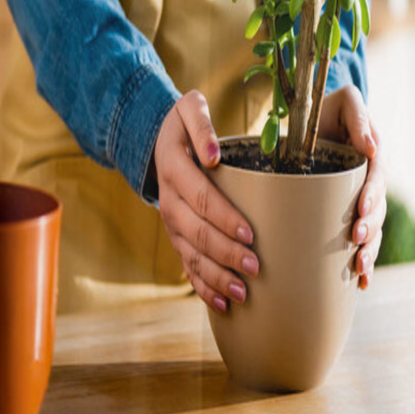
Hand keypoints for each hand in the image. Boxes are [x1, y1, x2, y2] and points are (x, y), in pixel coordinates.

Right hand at [153, 90, 258, 313]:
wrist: (159, 142)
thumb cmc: (185, 124)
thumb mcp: (188, 108)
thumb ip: (201, 124)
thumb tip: (213, 153)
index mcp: (174, 168)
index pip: (201, 197)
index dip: (225, 217)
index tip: (250, 233)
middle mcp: (169, 200)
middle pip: (197, 232)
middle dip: (226, 253)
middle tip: (255, 267)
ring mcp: (171, 223)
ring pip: (191, 255)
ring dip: (216, 276)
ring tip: (242, 293)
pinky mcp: (177, 237)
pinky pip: (187, 266)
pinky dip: (203, 287)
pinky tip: (222, 305)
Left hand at [318, 86, 386, 289]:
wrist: (315, 119)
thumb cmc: (328, 109)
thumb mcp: (344, 102)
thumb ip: (358, 117)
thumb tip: (372, 146)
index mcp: (371, 157)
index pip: (376, 179)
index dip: (371, 196)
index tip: (361, 210)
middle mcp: (370, 182)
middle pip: (377, 211)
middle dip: (368, 229)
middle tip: (356, 242)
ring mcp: (361, 200)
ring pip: (372, 230)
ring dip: (369, 251)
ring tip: (360, 268)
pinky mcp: (349, 214)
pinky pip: (360, 240)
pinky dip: (364, 263)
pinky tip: (362, 284)